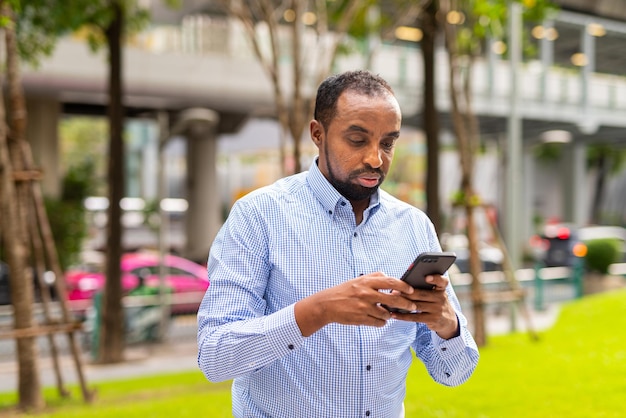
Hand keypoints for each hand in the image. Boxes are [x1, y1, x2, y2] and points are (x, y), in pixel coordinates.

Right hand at [294, 272, 416, 336]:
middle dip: (406, 304)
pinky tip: (378, 318)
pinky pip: (379, 322)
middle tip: (411, 306)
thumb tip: (390, 277)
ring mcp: (364, 307)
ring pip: (387, 314)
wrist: (327, 304)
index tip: (411, 290)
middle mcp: (366, 294)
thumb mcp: (358, 279)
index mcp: (366, 282)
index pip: (390, 282)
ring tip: (388, 312)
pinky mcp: (361, 319)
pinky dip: (382, 321)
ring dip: (390, 314)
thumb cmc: (344, 291)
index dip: (403, 287)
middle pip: (393, 300)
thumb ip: (374, 277)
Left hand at [391, 274, 458, 339]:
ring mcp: (438, 309)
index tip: (427, 277)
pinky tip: (394, 314)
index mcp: (441, 289)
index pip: (442, 281)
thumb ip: (425, 288)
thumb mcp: (436, 294)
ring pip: (417, 305)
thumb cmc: (436, 302)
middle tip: (394, 291)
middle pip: (422, 294)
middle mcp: (441, 298)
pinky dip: (403, 316)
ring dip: (403, 303)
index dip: (436, 278)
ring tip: (391, 301)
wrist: (448, 321)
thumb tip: (403, 284)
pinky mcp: (433, 320)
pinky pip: (415, 317)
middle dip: (407, 293)